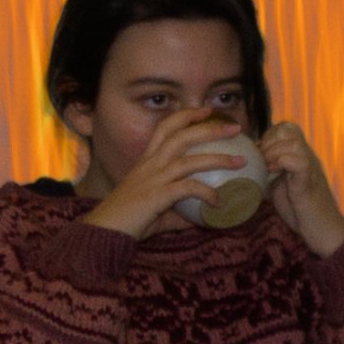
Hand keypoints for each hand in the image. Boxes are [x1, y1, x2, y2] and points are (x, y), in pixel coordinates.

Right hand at [79, 110, 247, 239]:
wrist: (104, 232)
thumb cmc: (128, 220)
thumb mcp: (156, 210)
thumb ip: (178, 210)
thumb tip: (201, 216)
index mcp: (146, 161)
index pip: (166, 127)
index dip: (186, 115)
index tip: (207, 110)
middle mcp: (150, 164)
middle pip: (182, 136)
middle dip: (210, 128)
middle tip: (235, 127)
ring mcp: (153, 179)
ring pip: (189, 160)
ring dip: (217, 158)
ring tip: (239, 161)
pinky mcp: (156, 196)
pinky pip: (188, 188)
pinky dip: (206, 192)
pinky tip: (218, 201)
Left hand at [258, 121, 343, 256]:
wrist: (325, 232)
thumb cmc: (301, 212)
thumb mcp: (280, 186)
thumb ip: (270, 173)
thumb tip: (248, 166)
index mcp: (300, 156)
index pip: (286, 128)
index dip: (268, 135)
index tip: (258, 153)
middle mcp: (307, 157)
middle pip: (289, 129)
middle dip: (268, 141)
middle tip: (260, 160)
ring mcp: (310, 168)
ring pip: (294, 142)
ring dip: (274, 152)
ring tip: (266, 167)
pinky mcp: (309, 183)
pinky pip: (300, 161)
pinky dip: (283, 162)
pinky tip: (273, 173)